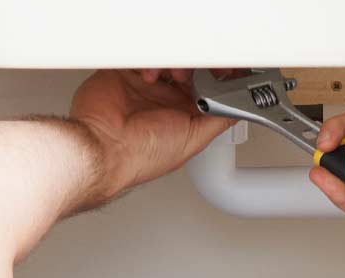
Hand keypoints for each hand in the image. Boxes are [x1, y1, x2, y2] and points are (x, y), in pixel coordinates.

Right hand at [70, 69, 232, 198]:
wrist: (104, 148)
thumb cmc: (142, 155)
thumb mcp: (194, 140)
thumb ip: (219, 120)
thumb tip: (240, 107)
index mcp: (182, 116)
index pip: (204, 88)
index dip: (213, 78)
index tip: (221, 71)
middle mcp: (162, 101)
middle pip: (186, 69)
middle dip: (192, 67)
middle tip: (189, 74)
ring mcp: (142, 87)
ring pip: (165, 59)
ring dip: (172, 63)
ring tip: (169, 76)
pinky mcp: (122, 73)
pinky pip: (139, 54)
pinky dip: (148, 58)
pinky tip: (148, 74)